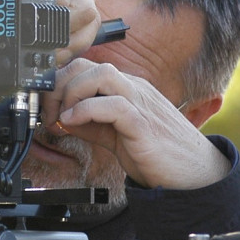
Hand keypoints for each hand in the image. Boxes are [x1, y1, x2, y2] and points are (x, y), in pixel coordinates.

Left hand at [40, 58, 228, 189]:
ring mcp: (140, 103)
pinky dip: (85, 110)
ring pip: (101, 74)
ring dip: (72, 92)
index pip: (86, 67)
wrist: (192, 175)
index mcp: (127, 89)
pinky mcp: (143, 124)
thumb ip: (91, 124)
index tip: (47, 105)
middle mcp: (133, 89)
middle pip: (89, 64)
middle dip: (60, 83)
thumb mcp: (115, 135)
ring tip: (62, 115)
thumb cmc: (157, 154)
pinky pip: (112, 105)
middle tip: (49, 110)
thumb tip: (63, 119)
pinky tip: (73, 123)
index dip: (60, 81)